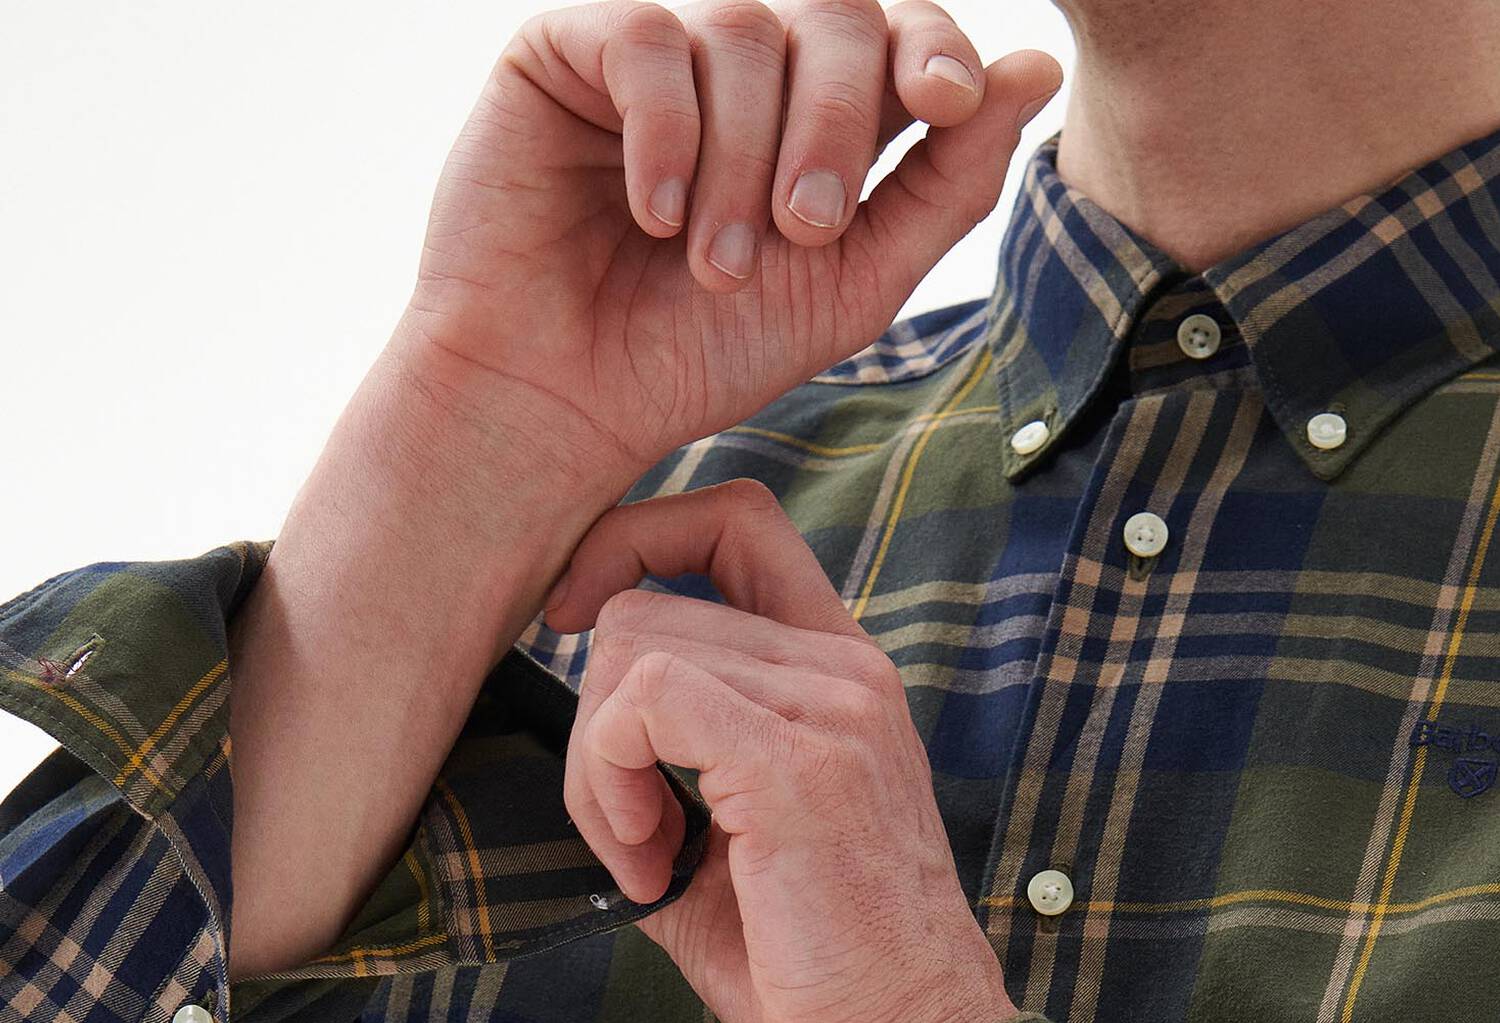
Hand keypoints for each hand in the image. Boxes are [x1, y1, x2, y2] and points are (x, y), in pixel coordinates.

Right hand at [398, 0, 1062, 486]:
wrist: (560, 405)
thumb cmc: (697, 356)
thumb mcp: (851, 286)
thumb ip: (945, 186)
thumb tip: (1035, 68)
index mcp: (813, 112)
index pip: (895, 32)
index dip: (932, 46)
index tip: (949, 100)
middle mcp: (739, 67)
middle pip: (833, 13)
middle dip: (838, 120)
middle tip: (806, 230)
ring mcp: (652, 50)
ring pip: (740, 27)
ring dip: (742, 160)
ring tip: (711, 265)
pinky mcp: (562, 50)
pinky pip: (644, 38)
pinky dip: (665, 133)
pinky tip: (651, 216)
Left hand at [543, 477, 1019, 1022]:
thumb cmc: (819, 974)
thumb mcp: (734, 847)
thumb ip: (673, 767)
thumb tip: (576, 735)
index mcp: (840, 676)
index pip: (736, 521)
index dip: (636, 540)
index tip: (576, 623)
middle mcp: (845, 669)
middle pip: (647, 605)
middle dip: (595, 726)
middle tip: (631, 838)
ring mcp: (829, 705)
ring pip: (631, 649)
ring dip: (599, 766)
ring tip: (650, 859)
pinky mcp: (796, 760)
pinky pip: (643, 699)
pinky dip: (610, 782)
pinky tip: (650, 863)